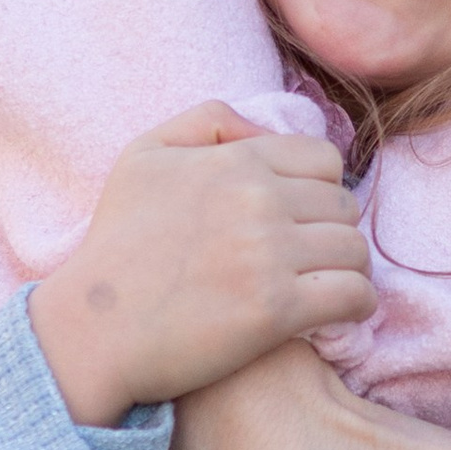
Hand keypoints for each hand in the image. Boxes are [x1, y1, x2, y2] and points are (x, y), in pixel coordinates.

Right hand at [27, 104, 370, 432]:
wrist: (92, 328)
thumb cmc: (115, 244)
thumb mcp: (144, 155)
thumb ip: (207, 121)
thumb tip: (260, 129)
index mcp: (235, 161)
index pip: (324, 160)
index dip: (319, 190)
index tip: (303, 219)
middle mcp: (258, 199)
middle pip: (344, 205)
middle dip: (333, 230)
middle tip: (313, 258)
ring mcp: (269, 254)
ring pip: (355, 249)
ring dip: (349, 268)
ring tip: (327, 286)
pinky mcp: (275, 310)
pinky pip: (354, 295)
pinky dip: (357, 305)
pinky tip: (340, 316)